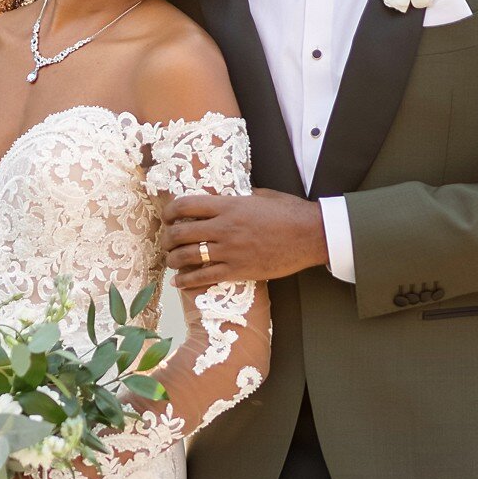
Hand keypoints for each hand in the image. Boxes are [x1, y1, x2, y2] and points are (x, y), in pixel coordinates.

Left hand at [162, 189, 328, 291]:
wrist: (310, 236)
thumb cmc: (290, 213)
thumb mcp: (261, 196)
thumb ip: (239, 197)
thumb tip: (226, 198)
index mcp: (229, 205)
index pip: (186, 206)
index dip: (170, 211)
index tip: (167, 217)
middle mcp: (224, 228)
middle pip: (180, 232)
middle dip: (168, 238)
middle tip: (167, 241)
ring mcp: (230, 251)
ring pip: (187, 256)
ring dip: (173, 259)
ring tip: (171, 260)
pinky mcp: (238, 270)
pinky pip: (204, 277)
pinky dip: (186, 281)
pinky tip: (179, 282)